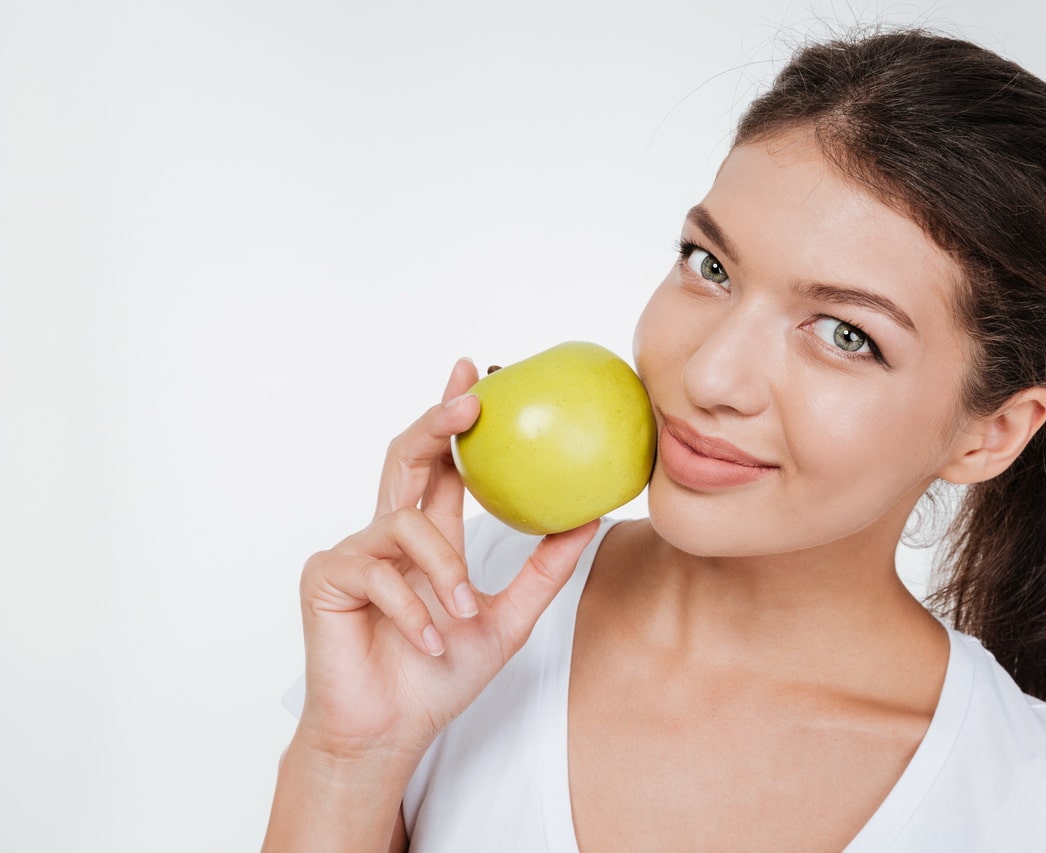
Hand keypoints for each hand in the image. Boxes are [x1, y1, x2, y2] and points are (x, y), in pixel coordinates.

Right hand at [294, 357, 599, 761]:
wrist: (391, 732)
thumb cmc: (439, 677)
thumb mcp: (509, 618)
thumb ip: (545, 568)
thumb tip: (591, 516)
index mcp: (429, 537)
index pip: (441, 463)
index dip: (454, 417)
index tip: (476, 372)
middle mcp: (389, 533)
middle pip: (407, 456)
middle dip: (436, 421)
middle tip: (470, 400)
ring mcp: (354, 552)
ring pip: (407, 523)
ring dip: (442, 571)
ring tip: (462, 614)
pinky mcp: (327, 576)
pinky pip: (380, 573)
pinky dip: (414, 610)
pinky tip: (430, 641)